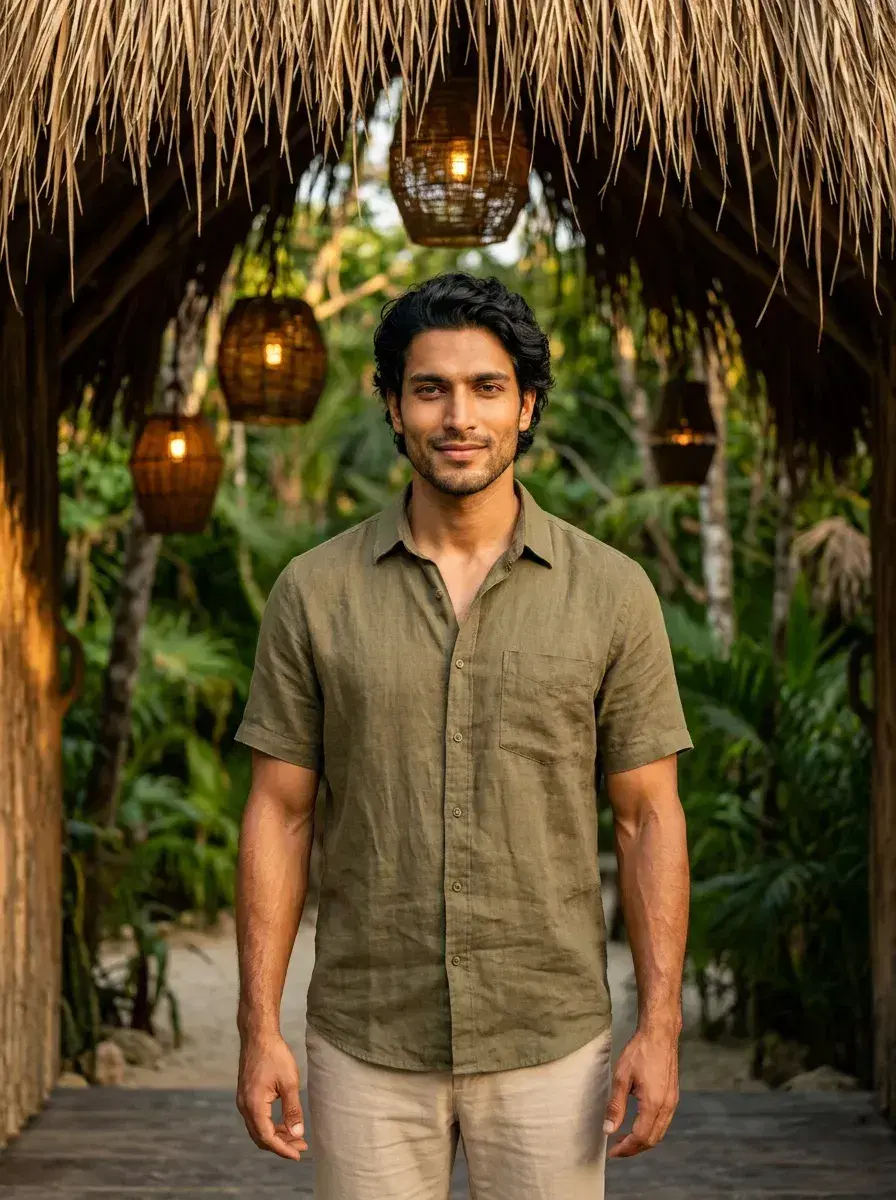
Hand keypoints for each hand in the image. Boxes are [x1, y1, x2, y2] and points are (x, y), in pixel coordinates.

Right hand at [237, 1031, 308, 1160]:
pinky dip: (270, 1125)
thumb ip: (292, 1109)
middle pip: (261, 1137)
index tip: (298, 1154)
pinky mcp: (246, 1096)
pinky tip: (285, 1123)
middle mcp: (244, 1107)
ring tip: (296, 1137)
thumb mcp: (289, 1082)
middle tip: (301, 1147)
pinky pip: (257, 1119)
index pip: (267, 1137)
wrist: (258, 1035)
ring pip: (258, 1129)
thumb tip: (297, 1133)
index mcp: (254, 1105)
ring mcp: (243, 1101)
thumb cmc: (274, 1055)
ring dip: (276, 1136)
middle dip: (281, 1145)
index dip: (283, 1149)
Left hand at [602, 1025, 679, 1157]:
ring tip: (624, 1139)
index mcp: (654, 1103)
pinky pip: (663, 1122)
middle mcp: (667, 1106)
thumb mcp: (621, 1077)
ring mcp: (672, 1102)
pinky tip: (637, 1125)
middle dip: (634, 1149)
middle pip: (652, 1140)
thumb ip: (616, 1106)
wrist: (660, 1034)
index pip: (640, 1137)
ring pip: (659, 1133)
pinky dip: (650, 1130)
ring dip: (643, 1141)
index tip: (612, 1152)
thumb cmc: (640, 1052)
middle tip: (616, 1149)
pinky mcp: (673, 1097)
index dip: (626, 1148)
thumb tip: (609, 1129)